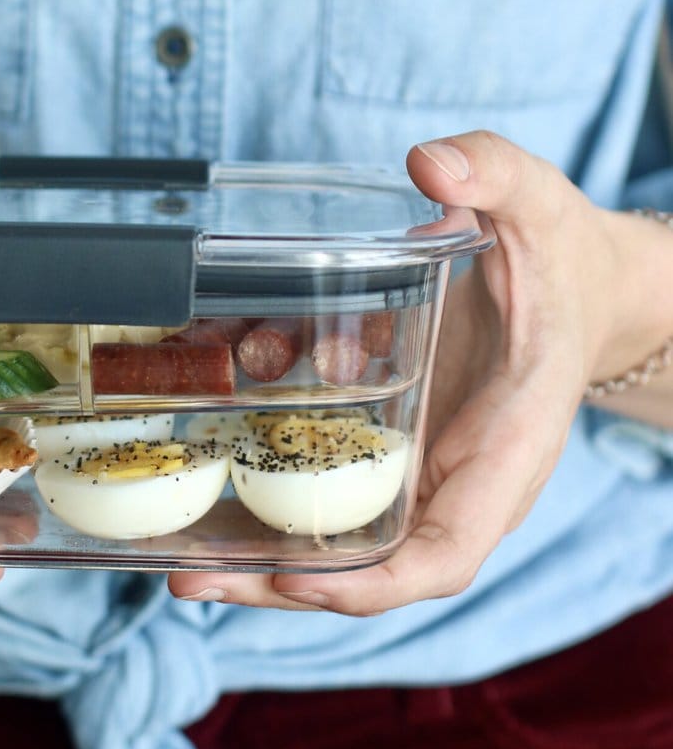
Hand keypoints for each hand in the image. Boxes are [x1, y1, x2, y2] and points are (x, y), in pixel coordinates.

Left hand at [169, 131, 631, 615]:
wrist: (577, 285)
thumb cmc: (563, 259)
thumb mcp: (540, 205)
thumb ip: (496, 173)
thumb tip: (430, 164)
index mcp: (508, 446)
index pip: (448, 551)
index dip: (375, 582)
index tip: (297, 579)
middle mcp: (460, 477)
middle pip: (372, 562)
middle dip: (280, 584)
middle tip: (188, 581)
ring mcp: (422, 467)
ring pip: (338, 531)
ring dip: (256, 542)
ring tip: (171, 551)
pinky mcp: (390, 443)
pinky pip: (324, 474)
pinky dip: (262, 470)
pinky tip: (199, 446)